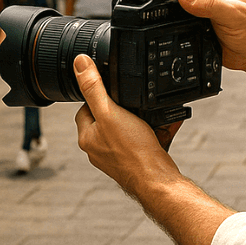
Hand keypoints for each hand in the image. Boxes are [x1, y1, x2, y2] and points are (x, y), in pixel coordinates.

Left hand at [73, 55, 183, 193]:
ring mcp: (118, 156)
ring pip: (128, 127)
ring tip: (152, 113)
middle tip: (136, 101)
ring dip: (143, 117)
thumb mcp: (110, 112)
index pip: (85, 108)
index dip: (98, 95)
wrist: (158, 180)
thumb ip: (94, 88)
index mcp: (87, 138)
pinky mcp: (137, 159)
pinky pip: (145, 137)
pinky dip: (156, 128)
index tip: (113, 90)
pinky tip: (166, 123)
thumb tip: (80, 64)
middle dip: (124, 107)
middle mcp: (99, 149)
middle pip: (108, 117)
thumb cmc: (132, 151)